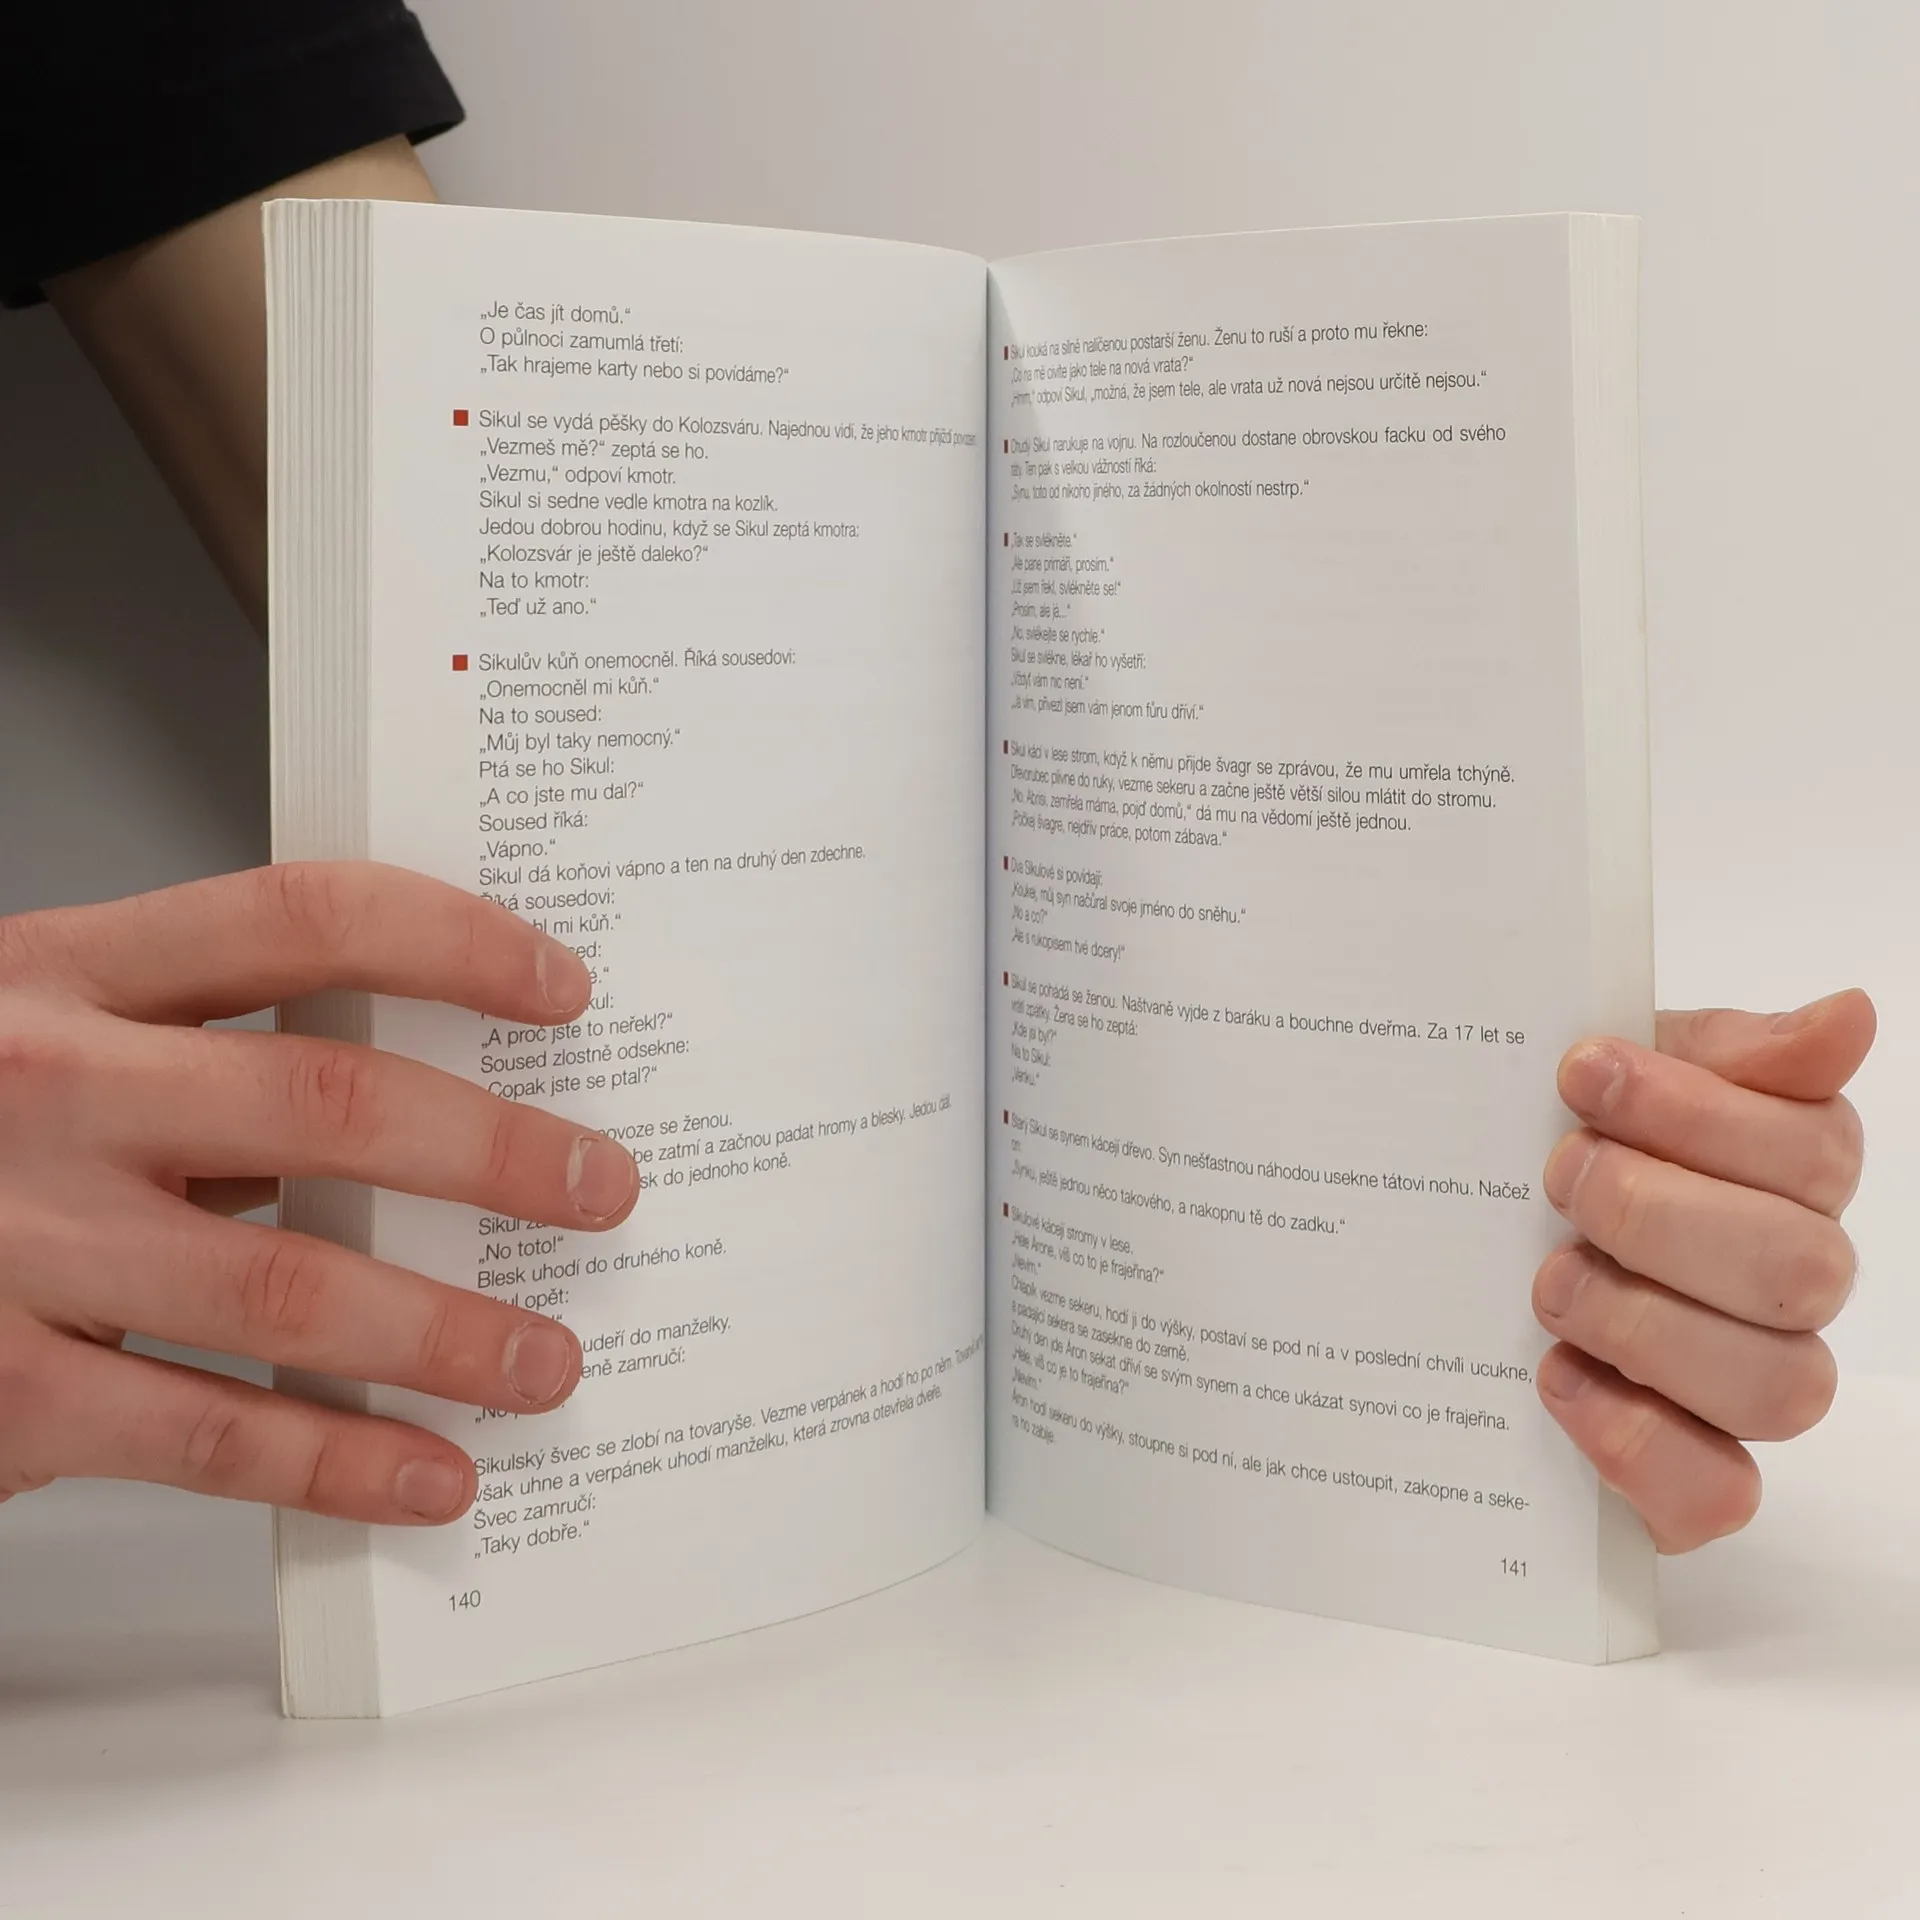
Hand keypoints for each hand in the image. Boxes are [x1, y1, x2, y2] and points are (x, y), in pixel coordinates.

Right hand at [0, 863, 637, 1525]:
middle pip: (327, 1101)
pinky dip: (339, 1463)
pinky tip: (428, 1473)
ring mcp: (18, 1247)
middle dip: (494, 1151)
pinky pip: (210, 1435)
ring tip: (549, 1357)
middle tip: (598, 1187)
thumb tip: (405, 1102)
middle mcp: (45, 1094)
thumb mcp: (30, 1034)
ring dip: (448, 1332)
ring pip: (291, 1288)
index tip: (560, 985)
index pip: (299, 916)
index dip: (451, 940)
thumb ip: (186, 1054)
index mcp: (61, 974)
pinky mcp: (0, 1393)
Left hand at [1533, 989, 1873, 1550]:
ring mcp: (1747, 1384)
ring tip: (1549, 1280)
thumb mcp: (1623, 1068)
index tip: (1581, 1074)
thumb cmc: (1564, 1144)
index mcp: (1788, 1175)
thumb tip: (1847, 1019)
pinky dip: (1636, 1440)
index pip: (1812, 1151)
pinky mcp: (1692, 1475)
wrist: (1470, 1236)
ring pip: (1779, 1388)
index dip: (1697, 1113)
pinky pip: (1719, 1493)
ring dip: (1646, 1326)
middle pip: (1800, 1272)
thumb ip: (1729, 1050)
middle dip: (1659, 1215)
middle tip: (1558, 1178)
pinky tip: (1558, 1378)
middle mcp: (1789, 1285)